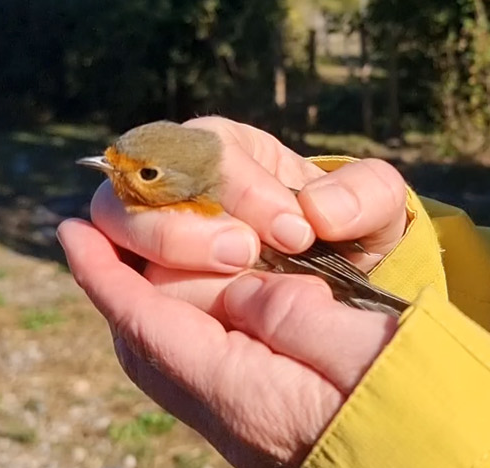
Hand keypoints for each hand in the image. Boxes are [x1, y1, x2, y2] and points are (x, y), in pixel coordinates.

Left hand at [59, 218, 398, 467]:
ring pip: (168, 370)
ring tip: (149, 266)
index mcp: (246, 398)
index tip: (71, 231)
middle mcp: (233, 426)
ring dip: (150, 315)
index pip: (149, 328)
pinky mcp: (266, 439)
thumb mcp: (357, 341)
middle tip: (105, 239)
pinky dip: (184, 337)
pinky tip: (203, 311)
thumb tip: (236, 293)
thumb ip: (284, 311)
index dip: (105, 277)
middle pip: (145, 353)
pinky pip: (200, 381)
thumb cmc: (425, 405)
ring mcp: (247, 439)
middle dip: (118, 294)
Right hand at [87, 116, 410, 276]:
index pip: (211, 150)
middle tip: (246, 255)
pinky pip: (112, 277)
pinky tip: (135, 281)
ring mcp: (148, 232)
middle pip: (142, 181)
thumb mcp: (377, 212)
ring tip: (228, 280)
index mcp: (226, 151)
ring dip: (166, 250)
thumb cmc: (347, 239)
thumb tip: (317, 211)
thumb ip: (364, 197)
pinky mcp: (137, 282)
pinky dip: (122, 282)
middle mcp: (175, 182)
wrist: (332, 295)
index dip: (246, 189)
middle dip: (189, 222)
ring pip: (118, 224)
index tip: (297, 232)